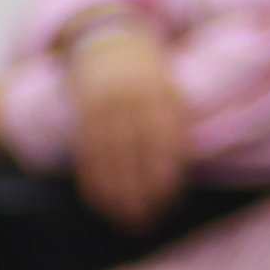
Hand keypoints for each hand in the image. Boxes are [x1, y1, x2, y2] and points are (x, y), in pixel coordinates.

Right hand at [60, 18, 193, 229]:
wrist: (113, 45)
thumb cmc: (154, 81)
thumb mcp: (174, 92)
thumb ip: (179, 124)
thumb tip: (186, 169)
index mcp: (161, 95)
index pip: (165, 141)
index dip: (165, 174)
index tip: (167, 203)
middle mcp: (131, 100)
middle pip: (135, 153)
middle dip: (140, 191)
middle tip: (145, 223)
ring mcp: (104, 107)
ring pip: (109, 156)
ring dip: (115, 193)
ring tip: (124, 221)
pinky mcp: (83, 114)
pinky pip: (86, 151)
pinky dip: (92, 179)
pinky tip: (100, 203)